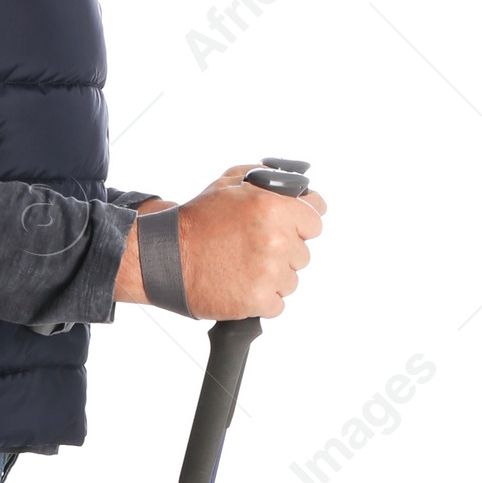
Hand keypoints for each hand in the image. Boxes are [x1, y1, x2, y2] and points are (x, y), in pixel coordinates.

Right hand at [115, 168, 325, 317]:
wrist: (165, 257)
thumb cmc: (196, 222)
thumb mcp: (231, 182)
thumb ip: (269, 179)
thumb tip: (299, 186)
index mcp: (273, 206)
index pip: (316, 217)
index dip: (299, 223)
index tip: (286, 228)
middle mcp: (276, 238)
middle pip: (303, 252)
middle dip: (282, 251)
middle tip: (250, 249)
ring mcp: (269, 272)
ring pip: (291, 279)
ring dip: (271, 277)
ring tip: (241, 268)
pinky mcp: (258, 300)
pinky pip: (277, 303)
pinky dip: (261, 299)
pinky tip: (239, 285)